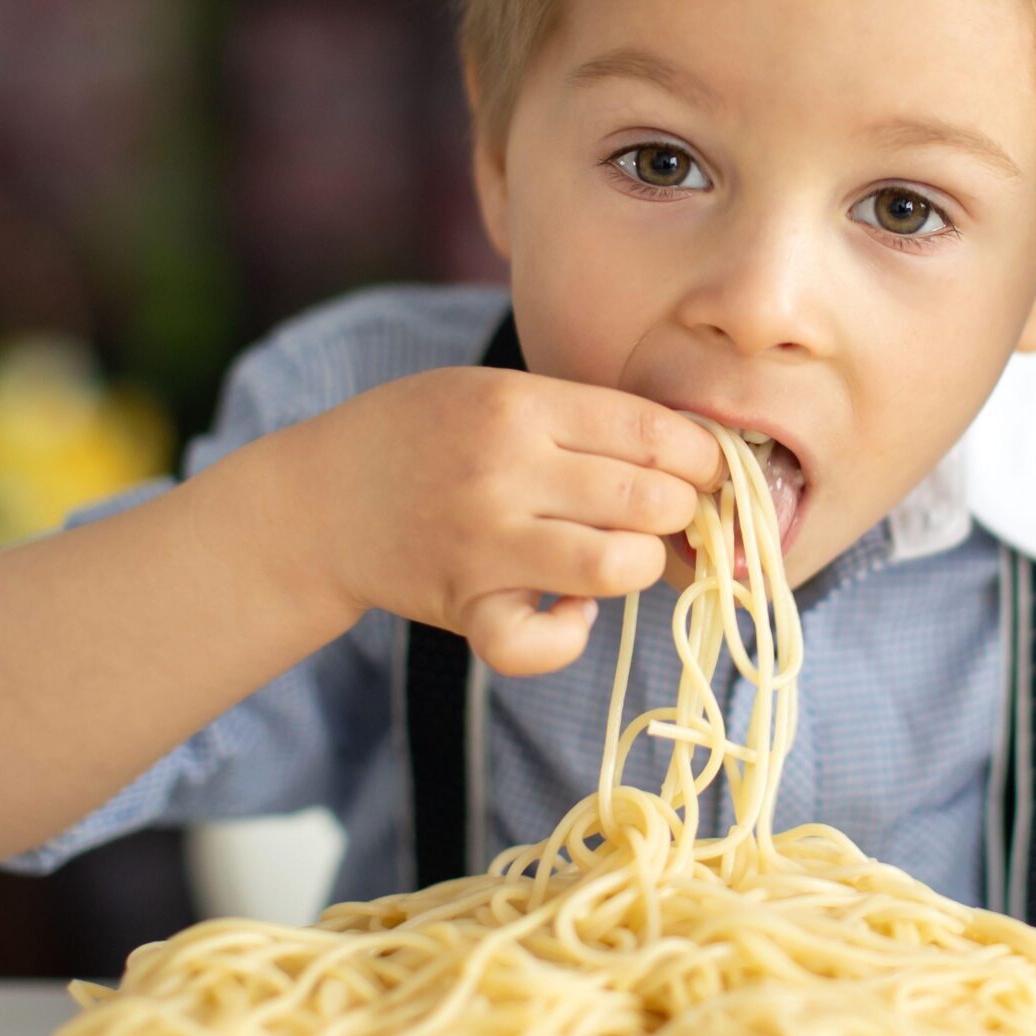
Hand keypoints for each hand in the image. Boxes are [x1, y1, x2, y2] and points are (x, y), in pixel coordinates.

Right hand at [255, 368, 724, 676]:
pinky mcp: (465, 608)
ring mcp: (484, 546)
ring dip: (641, 566)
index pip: (650, 431)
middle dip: (682, 511)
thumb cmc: (424, 435)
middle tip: (672, 513)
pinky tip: (567, 610)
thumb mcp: (494, 392)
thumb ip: (580, 416)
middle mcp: (504, 473)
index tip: (714, 469)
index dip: (703, 455)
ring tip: (624, 553)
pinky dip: (570, 635)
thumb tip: (690, 453)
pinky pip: (544, 643)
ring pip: (617, 569)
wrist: (321, 500)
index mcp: (519, 406)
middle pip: (648, 501)